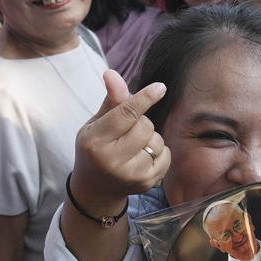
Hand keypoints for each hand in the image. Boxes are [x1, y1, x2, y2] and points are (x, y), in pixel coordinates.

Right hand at [69, 70, 168, 212]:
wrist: (96, 188)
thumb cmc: (96, 148)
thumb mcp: (96, 124)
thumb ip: (111, 101)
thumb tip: (112, 73)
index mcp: (94, 142)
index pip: (126, 114)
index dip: (145, 98)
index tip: (160, 87)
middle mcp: (111, 160)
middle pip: (145, 125)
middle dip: (141, 122)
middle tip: (127, 132)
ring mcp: (130, 175)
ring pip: (157, 140)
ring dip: (150, 137)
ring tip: (133, 147)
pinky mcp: (146, 183)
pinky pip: (166, 155)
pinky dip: (159, 151)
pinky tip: (143, 158)